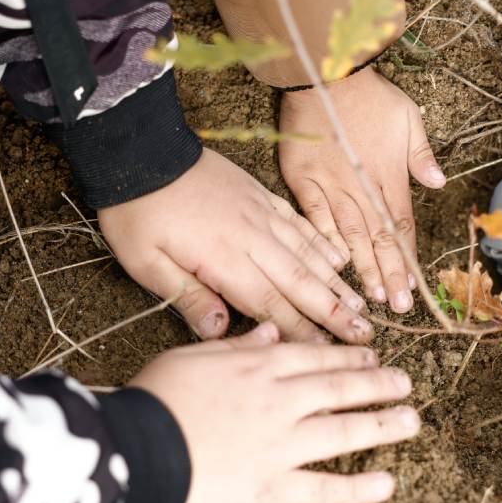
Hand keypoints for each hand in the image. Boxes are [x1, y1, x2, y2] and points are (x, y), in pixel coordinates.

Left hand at [100, 148, 373, 342]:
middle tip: (363, 333)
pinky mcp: (260, 197)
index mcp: (224, 258)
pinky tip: (339, 257)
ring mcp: (261, 214)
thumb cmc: (137, 212)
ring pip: (308, 252)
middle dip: (334, 311)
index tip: (326, 350)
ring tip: (361, 302)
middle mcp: (252, 237)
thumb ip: (187, 296)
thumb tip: (220, 331)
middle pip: (301, 281)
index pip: (270, 303)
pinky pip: (299, 223)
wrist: (142, 151)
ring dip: (336, 281)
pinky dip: (322, 242)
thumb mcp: (145, 262)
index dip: (299, 329)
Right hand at [130, 322, 419, 502]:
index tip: (372, 356)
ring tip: (411, 421)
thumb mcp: (194, 356)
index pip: (316, 357)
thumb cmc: (155, 397)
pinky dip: (358, 488)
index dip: (348, 357)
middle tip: (405, 382)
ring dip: (383, 425)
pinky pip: (323, 489)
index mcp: (260, 368)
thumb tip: (269, 330)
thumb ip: (238, 345)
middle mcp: (281, 402)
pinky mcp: (272, 487)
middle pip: (340, 389)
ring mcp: (281, 445)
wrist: (133, 448)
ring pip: (344, 432)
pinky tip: (387, 484)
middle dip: (377, 385)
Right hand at [279, 66, 444, 313]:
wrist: (324, 72)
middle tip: (397, 307)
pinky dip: (325, 242)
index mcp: (389, 177)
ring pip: (350, 236)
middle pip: (379, 240)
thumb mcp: (408, 117)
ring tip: (372, 298)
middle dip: (389, 276)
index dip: (407, 259)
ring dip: (362, 268)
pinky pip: (314, 218)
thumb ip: (421, 155)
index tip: (413, 287)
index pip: (401, 227)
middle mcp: (362, 188)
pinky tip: (334, 267)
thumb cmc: (370, 95)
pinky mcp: (303, 180)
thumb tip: (438, 183)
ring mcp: (331, 186)